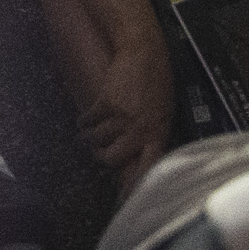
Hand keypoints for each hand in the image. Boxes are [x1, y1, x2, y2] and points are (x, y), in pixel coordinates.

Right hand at [78, 38, 174, 185]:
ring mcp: (121, 115)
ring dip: (88, 139)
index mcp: (157, 132)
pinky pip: (88, 120)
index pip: (148, 168)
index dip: (133, 186)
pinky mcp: (105, 102)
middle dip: (101, 159)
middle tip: (97, 156)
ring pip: (97, 140)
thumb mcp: (164, 110)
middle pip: (113, 158)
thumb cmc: (157, 79)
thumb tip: (143, 154)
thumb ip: (154, 133)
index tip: (122, 199)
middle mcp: (139, 128)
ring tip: (87, 137)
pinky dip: (83, 121)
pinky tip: (84, 121)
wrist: (144, 50)